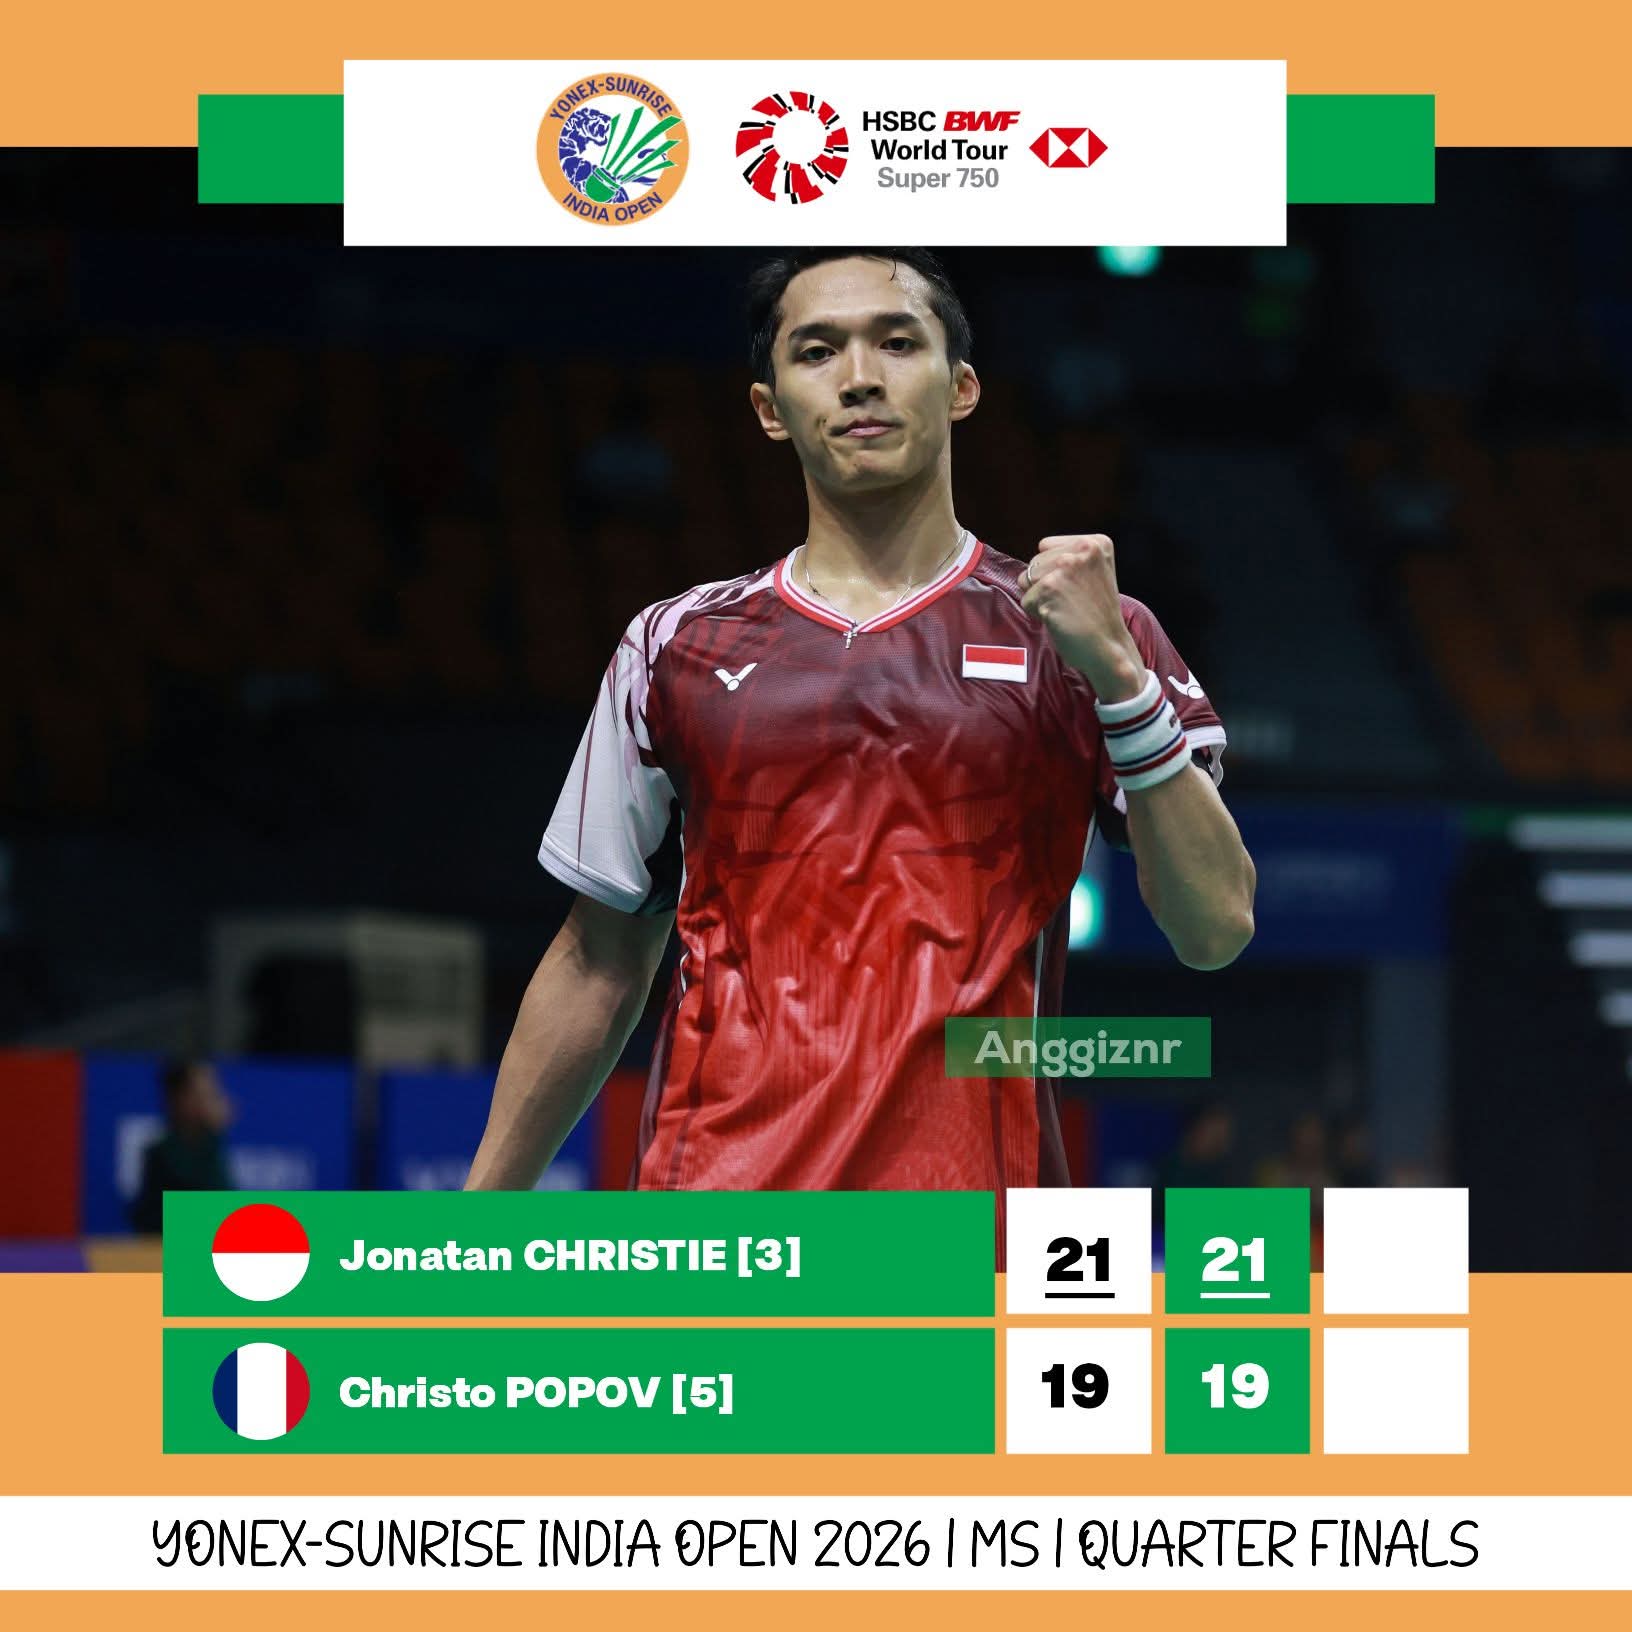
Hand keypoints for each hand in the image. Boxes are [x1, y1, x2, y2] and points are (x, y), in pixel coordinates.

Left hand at [1021, 534, 1144, 700]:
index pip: (1045, 546)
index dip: (1052, 571)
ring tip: (1066, 609)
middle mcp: (1082, 548)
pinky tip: (1061, 619)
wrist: (1109, 648)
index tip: (1077, 588)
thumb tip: (1029, 566)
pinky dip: (1037, 614)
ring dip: (1039, 599)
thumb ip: (1068, 559)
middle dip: (1043, 585)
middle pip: (1034, 562)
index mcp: (1095, 542)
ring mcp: (1066, 567)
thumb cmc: (1096, 617)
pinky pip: (1026, 601)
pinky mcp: (1050, 587)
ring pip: (1026, 579)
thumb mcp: (1092, 574)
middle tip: (1072, 602)